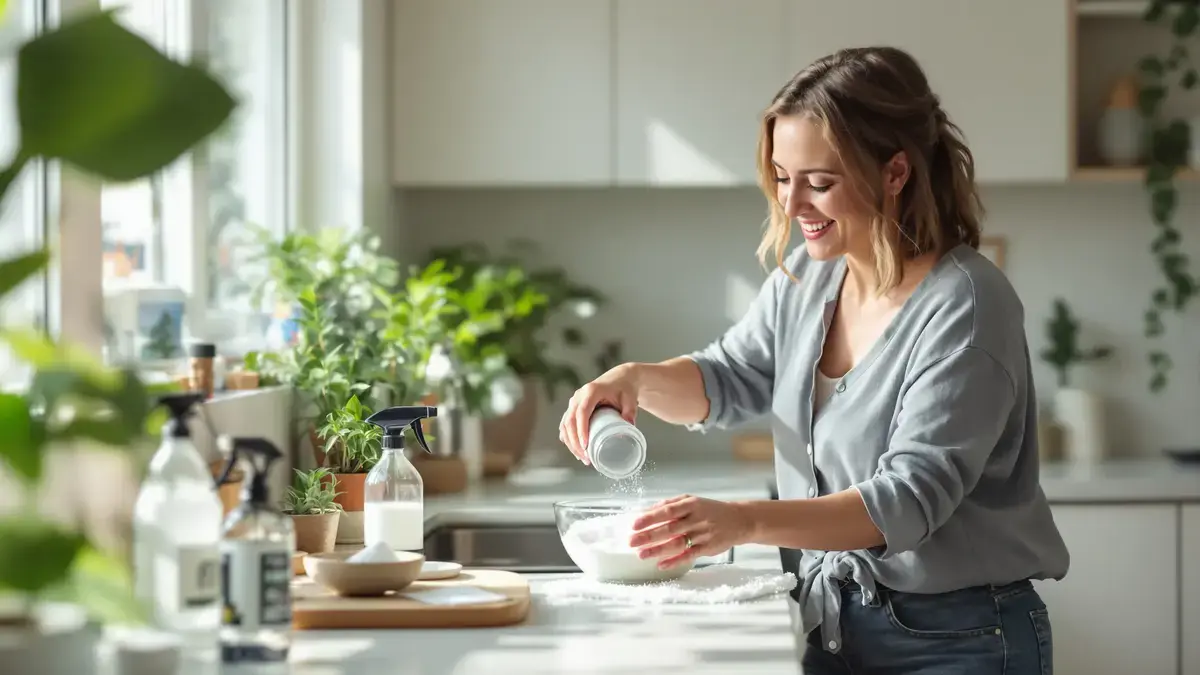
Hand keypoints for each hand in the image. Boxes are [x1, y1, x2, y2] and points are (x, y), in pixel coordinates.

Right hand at [558, 364, 639, 463]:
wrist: (619, 379)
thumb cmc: (624, 388)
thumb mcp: (629, 399)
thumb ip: (630, 411)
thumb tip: (630, 427)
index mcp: (591, 391)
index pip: (582, 412)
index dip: (582, 429)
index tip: (585, 445)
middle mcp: (578, 396)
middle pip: (570, 421)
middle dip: (575, 442)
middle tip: (586, 458)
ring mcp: (574, 402)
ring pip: (565, 425)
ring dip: (571, 443)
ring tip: (583, 458)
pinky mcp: (573, 409)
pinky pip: (566, 425)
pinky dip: (568, 438)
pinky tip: (575, 450)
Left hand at [628, 495, 754, 568]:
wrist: (739, 520)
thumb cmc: (710, 509)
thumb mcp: (691, 500)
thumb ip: (670, 505)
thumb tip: (647, 511)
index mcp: (691, 505)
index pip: (667, 511)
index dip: (650, 518)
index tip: (634, 524)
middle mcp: (697, 519)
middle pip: (669, 528)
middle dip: (649, 536)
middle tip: (631, 542)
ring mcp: (703, 534)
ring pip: (678, 543)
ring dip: (658, 550)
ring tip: (641, 555)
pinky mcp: (708, 548)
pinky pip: (689, 555)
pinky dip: (675, 561)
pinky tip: (661, 564)